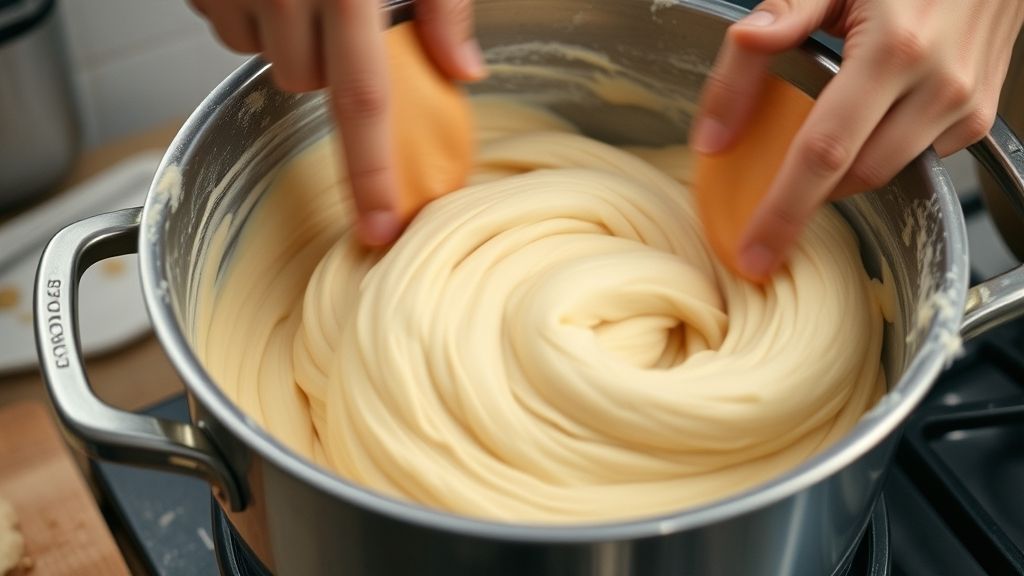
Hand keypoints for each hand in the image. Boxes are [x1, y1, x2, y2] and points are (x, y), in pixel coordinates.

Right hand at [189, 0, 483, 245]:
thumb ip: (443, 5)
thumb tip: (465, 71)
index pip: (364, 101)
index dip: (372, 174)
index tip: (380, 229)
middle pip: (304, 82)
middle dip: (327, 64)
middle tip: (340, 13)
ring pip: (262, 56)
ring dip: (287, 36)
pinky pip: (224, 22)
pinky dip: (248, 10)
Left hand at [691, 0, 1023, 279]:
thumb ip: (773, 28)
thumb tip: (721, 111)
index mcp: (892, 49)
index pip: (823, 153)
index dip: (784, 210)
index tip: (756, 250)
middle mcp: (936, 83)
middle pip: (854, 177)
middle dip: (804, 205)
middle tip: (764, 224)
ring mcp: (963, 104)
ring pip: (885, 174)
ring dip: (841, 176)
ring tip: (812, 158)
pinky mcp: (977, 117)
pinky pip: (916, 159)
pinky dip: (880, 154)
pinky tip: (868, 124)